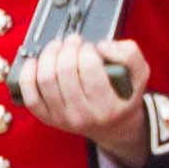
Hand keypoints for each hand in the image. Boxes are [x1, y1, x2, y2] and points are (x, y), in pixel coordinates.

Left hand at [18, 35, 149, 164]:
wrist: (113, 126)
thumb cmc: (124, 97)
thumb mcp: (140, 75)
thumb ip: (130, 55)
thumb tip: (102, 46)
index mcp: (108, 105)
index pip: (90, 69)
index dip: (87, 50)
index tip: (90, 46)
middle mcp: (83, 115)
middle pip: (65, 71)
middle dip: (67, 48)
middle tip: (72, 41)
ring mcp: (62, 118)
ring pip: (46, 80)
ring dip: (48, 55)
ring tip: (57, 46)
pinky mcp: (47, 118)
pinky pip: (30, 95)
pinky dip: (28, 75)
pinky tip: (34, 62)